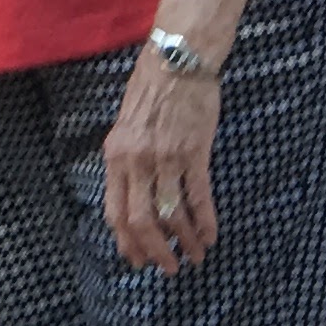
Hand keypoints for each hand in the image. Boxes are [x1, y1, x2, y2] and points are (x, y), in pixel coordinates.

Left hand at [102, 53, 224, 271]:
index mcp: (115, 155)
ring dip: (185, 242)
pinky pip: (198, 196)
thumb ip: (126, 159)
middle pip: (141, 221)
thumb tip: (132, 194)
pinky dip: (205, 222)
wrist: (178, 57)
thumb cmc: (152, 88)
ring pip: (172, 214)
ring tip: (195, 257)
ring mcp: (166, 157)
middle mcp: (137, 160)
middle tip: (168, 268)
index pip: (115, 212)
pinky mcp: (194, 151)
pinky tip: (210, 235)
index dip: (126, 242)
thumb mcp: (126, 124)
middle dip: (156, 251)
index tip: (138, 260)